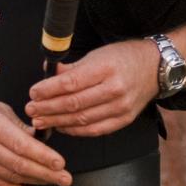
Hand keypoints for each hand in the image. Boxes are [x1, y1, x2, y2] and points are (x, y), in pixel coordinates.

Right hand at [0, 94, 70, 185]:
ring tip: (57, 183)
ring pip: (13, 177)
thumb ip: (19, 125)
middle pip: (19, 164)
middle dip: (46, 173)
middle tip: (66, 178)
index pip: (21, 145)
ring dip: (38, 183)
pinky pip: (2, 185)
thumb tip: (41, 139)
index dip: (42, 156)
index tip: (60, 162)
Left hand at [26, 40, 159, 137]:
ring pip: (83, 120)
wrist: (155, 67)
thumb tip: (48, 74)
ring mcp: (121, 107)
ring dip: (58, 122)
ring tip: (41, 121)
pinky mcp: (124, 120)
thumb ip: (72, 67)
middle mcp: (115, 89)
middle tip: (31, 110)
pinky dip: (76, 131)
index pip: (71, 83)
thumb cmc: (123, 58)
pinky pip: (95, 130)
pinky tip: (62, 127)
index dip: (49, 90)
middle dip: (48, 109)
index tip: (33, 93)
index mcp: (105, 68)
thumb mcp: (97, 55)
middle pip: (74, 104)